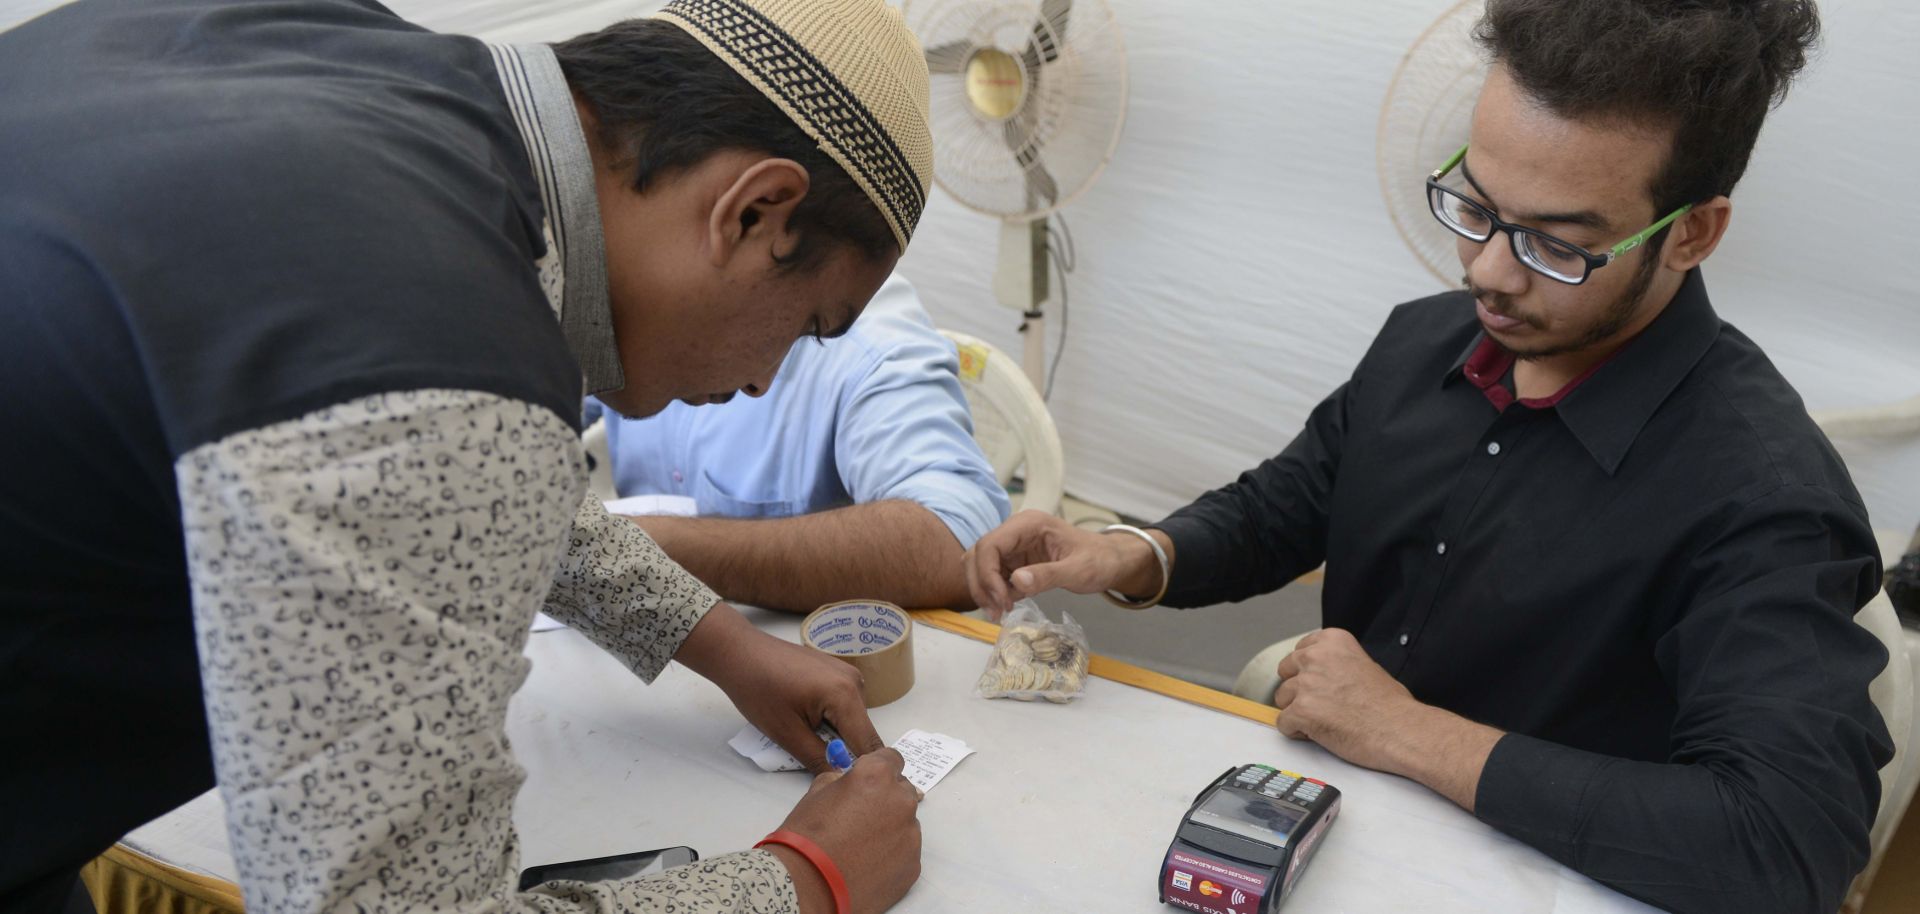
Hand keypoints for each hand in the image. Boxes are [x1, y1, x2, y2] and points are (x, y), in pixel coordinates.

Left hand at [675, 603, 883, 772]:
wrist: (739, 652)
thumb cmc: (758, 690)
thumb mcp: (787, 733)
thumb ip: (819, 759)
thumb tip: (840, 777)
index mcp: (845, 695)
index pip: (868, 744)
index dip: (861, 768)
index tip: (847, 784)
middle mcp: (854, 681)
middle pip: (861, 731)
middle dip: (843, 749)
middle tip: (814, 759)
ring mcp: (846, 672)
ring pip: (851, 718)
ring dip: (835, 733)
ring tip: (804, 733)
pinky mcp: (836, 670)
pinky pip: (843, 703)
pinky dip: (829, 717)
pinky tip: (803, 716)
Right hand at [766, 749, 922, 913]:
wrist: (808, 884)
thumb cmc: (807, 837)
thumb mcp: (817, 792)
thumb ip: (842, 780)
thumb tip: (851, 781)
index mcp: (877, 776)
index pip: (891, 759)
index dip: (879, 770)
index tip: (870, 782)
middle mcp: (901, 800)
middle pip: (901, 791)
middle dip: (885, 799)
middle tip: (861, 817)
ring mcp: (911, 834)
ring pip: (905, 823)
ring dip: (890, 828)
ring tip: (862, 846)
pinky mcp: (913, 864)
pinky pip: (906, 851)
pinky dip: (892, 854)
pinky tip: (868, 864)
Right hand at [963, 510, 1161, 618]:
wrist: (1110, 562)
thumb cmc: (1099, 560)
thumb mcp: (1079, 570)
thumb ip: (1048, 575)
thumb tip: (1016, 582)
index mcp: (1029, 524)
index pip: (990, 544)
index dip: (987, 574)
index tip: (1002, 600)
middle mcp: (1015, 532)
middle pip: (978, 555)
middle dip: (982, 584)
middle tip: (997, 612)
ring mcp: (1014, 547)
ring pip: (980, 566)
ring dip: (984, 590)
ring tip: (1000, 613)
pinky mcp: (1015, 562)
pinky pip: (993, 576)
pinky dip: (994, 593)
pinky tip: (1007, 607)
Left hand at [1272, 628, 1423, 772]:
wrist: (1400, 730)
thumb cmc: (1390, 705)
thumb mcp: (1365, 664)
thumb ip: (1337, 663)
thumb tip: (1321, 673)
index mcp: (1332, 641)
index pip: (1299, 651)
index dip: (1307, 671)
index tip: (1320, 683)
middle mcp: (1315, 657)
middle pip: (1286, 672)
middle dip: (1298, 689)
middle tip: (1322, 704)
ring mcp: (1306, 683)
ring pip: (1282, 698)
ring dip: (1298, 711)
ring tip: (1325, 720)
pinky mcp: (1301, 710)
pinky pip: (1283, 723)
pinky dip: (1297, 731)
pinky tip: (1320, 733)